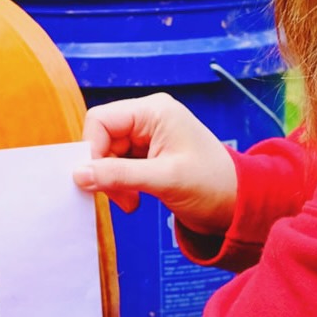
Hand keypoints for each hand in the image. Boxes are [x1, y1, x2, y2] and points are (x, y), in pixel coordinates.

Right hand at [75, 93, 237, 236]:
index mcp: (154, 111)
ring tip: (131, 202)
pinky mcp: (146, 156)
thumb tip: (79, 175)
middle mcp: (148, 119)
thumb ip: (119, 175)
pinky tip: (133, 199)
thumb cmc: (212, 185)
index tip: (95, 180)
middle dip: (103, 170)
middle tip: (119, 197)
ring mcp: (146, 137)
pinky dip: (119, 185)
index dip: (91, 150)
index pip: (101, 120)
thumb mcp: (164, 180)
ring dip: (112, 182)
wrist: (237, 204)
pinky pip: (116, 166)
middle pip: (101, 139)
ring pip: (106, 155)